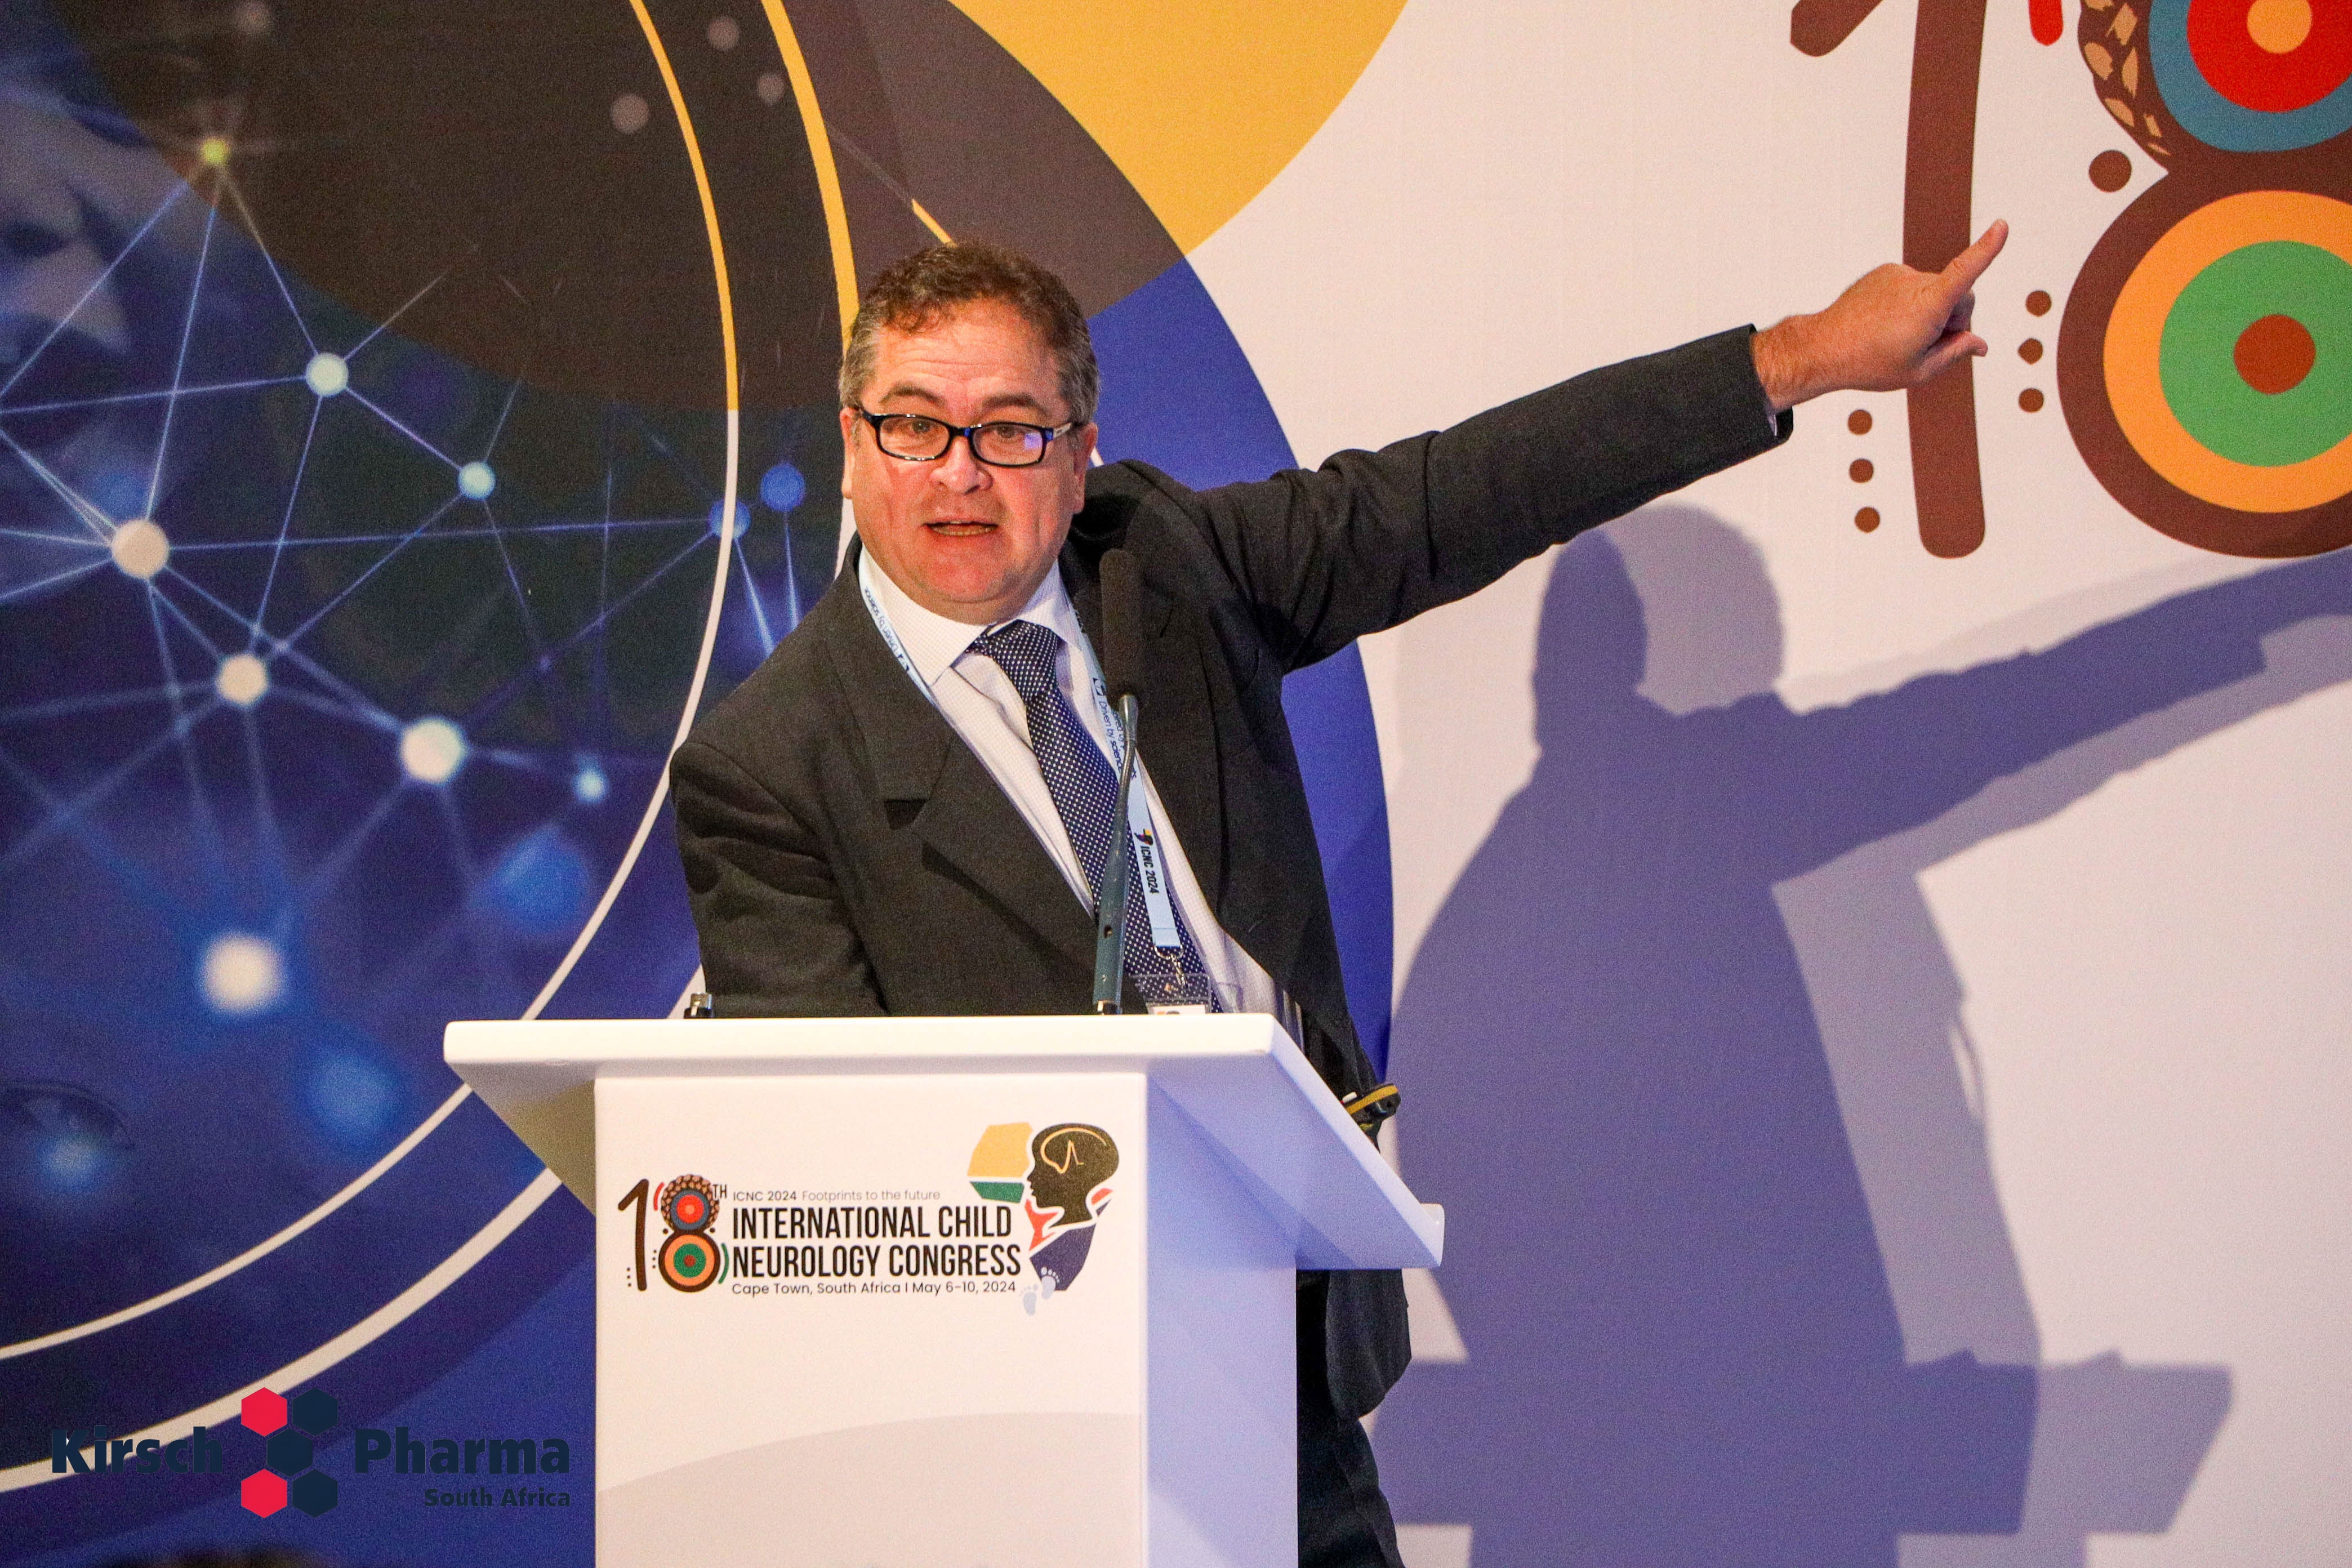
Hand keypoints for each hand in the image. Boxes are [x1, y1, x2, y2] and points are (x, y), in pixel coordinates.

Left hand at [1752, 220, 2008, 411]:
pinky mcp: (1885, 272)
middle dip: (1955, 318)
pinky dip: (1910, 303)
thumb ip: (1956, 353)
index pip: (1964, 273)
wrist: (1823, 349)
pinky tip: (1888, 323)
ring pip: (1935, 290)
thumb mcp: (1920, 370)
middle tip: (1927, 345)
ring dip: (1930, 311)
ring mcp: (1898, 274)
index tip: (2002, 226)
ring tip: (1898, 336)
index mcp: (1927, 305)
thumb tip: (1980, 344)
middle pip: (1959, 295)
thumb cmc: (1871, 364)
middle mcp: (1914, 282)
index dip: (1987, 250)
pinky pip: (1912, 287)